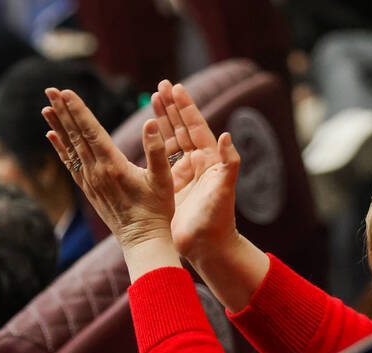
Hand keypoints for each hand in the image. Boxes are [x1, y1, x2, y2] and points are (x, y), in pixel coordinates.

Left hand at [42, 87, 178, 276]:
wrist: (142, 240)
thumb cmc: (157, 210)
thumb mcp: (164, 180)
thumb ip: (156, 151)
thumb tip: (151, 123)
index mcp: (114, 166)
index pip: (92, 131)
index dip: (78, 110)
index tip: (66, 92)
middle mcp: (97, 172)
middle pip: (76, 135)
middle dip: (64, 110)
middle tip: (50, 89)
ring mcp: (90, 181)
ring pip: (70, 148)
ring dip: (58, 126)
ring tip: (46, 107)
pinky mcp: (89, 189)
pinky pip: (70, 164)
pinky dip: (60, 148)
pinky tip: (52, 136)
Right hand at [149, 80, 243, 267]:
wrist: (209, 248)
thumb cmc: (219, 219)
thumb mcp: (225, 189)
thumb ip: (230, 162)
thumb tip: (227, 136)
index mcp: (210, 161)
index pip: (196, 127)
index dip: (186, 107)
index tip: (176, 88)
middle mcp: (197, 164)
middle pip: (182, 128)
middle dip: (172, 107)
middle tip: (161, 85)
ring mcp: (183, 175)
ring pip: (169, 141)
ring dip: (161, 120)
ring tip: (152, 99)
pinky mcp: (170, 187)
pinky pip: (159, 160)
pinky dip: (151, 144)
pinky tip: (141, 133)